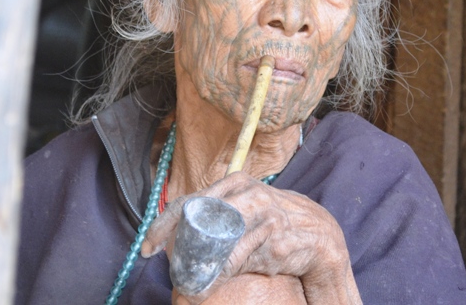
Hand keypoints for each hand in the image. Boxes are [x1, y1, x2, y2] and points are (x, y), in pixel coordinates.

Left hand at [141, 172, 361, 303]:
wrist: (318, 234)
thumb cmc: (272, 220)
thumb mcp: (244, 207)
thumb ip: (216, 212)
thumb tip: (175, 231)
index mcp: (235, 183)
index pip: (189, 201)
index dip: (163, 226)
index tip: (147, 247)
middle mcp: (248, 195)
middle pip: (200, 221)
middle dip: (180, 248)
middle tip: (168, 267)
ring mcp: (264, 216)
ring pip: (219, 245)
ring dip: (201, 267)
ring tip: (191, 281)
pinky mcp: (275, 239)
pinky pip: (240, 261)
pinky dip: (223, 275)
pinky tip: (216, 281)